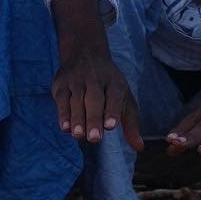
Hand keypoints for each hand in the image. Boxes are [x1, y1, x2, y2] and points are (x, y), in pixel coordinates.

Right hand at [48, 0, 141, 149]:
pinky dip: (63, 114)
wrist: (85, 52)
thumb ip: (130, 123)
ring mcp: (77, 80)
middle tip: (94, 138)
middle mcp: (96, 79)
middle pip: (94, 100)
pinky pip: (62, 99)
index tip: (111, 126)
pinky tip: (65, 128)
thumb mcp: (123, 98)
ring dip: (77, 119)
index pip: (114, 96)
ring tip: (78, 135)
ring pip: (77, 100)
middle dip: (94, 119)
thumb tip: (139, 147)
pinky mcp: (61, 84)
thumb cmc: (108, 84)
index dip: (112, 111)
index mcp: (115, 83)